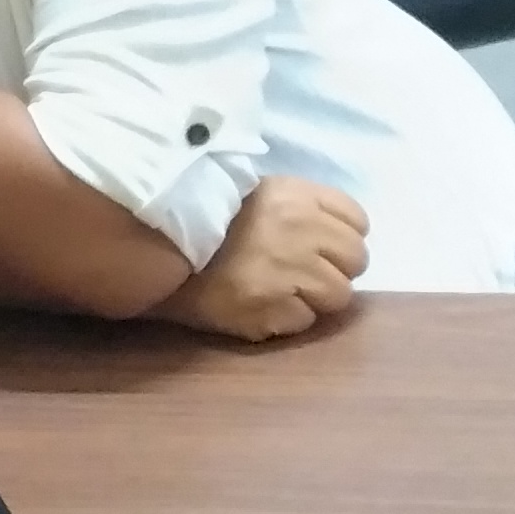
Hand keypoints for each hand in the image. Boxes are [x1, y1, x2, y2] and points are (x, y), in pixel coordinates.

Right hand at [160, 176, 367, 341]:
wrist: (156, 246)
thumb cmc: (210, 217)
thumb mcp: (261, 192)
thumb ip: (302, 207)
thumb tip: (334, 233)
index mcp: (299, 198)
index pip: (358, 222)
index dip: (341, 237)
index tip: (321, 245)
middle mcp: (301, 232)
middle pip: (356, 260)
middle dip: (335, 268)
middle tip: (305, 273)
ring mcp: (287, 274)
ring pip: (338, 296)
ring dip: (315, 297)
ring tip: (282, 291)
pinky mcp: (269, 311)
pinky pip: (304, 321)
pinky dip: (287, 318)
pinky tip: (262, 306)